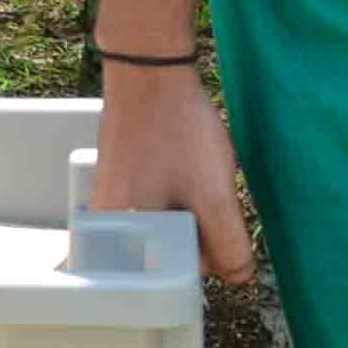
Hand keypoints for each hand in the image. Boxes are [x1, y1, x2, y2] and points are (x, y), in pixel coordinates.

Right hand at [86, 67, 253, 280]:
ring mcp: (114, 199)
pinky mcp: (123, 178)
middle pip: (173, 248)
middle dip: (201, 226)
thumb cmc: (176, 129)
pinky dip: (184, 189)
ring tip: (197, 168)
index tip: (214, 212)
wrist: (150, 69)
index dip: (208, 247)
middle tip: (207, 184)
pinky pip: (162, 200)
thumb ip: (229, 246)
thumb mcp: (213, 194)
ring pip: (171, 222)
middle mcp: (107, 224)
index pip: (176, 271)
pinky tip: (189, 161)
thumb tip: (241, 279)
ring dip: (195, 206)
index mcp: (117, 238)